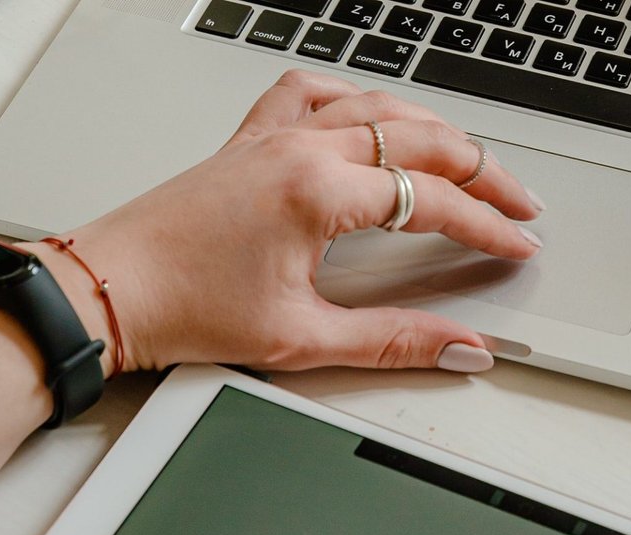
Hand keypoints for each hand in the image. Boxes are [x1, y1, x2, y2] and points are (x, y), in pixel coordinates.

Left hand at [25, 70, 541, 376]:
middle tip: (520, 202)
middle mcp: (298, 150)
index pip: (432, 200)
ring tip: (471, 161)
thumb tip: (458, 345)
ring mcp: (272, 138)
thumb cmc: (185, 307)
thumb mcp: (305, 338)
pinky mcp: (249, 141)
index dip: (487, 226)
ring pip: (376, 105)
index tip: (518, 245)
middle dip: (482, 171)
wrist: (110, 290)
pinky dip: (356, 98)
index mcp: (316, 192)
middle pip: (419, 138)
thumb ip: (394, 340)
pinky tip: (373, 114)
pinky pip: (312, 93)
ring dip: (434, 130)